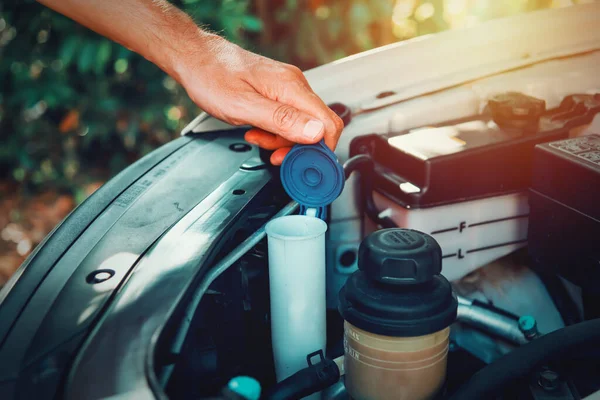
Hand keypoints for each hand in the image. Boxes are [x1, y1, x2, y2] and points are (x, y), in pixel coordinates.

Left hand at [174, 35, 343, 164]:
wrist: (197, 58)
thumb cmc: (212, 77)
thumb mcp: (244, 106)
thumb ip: (282, 120)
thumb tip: (316, 132)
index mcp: (291, 87)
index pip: (328, 123)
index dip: (321, 149)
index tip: (304, 163)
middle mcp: (294, 84)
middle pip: (316, 127)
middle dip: (295, 146)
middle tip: (272, 154)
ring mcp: (287, 87)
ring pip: (301, 124)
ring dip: (281, 139)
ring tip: (256, 137)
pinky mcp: (278, 91)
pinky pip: (288, 117)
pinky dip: (274, 130)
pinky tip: (257, 129)